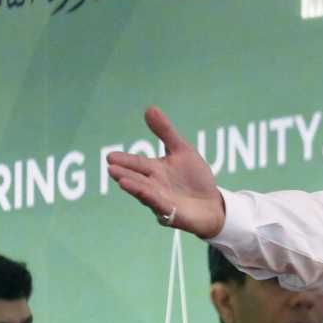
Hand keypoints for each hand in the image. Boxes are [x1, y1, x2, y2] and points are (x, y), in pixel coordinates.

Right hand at [106, 106, 226, 237]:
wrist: (213, 204)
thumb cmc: (194, 178)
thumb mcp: (182, 149)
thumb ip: (165, 131)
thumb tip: (149, 108)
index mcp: (155, 170)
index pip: (137, 163)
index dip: (124, 160)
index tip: (110, 156)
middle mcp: (154, 186)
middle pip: (136, 178)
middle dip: (124, 174)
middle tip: (110, 168)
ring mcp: (161, 201)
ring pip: (145, 193)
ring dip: (134, 187)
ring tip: (122, 180)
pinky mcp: (172, 214)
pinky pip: (162, 207)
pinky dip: (154, 200)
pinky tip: (146, 193)